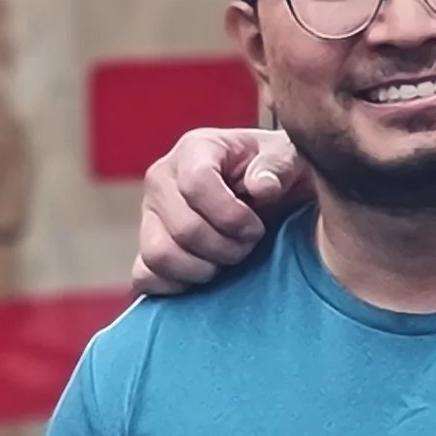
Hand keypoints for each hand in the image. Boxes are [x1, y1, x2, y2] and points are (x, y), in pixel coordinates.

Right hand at [133, 126, 307, 294]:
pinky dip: (175, 285)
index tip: (257, 227)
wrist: (267, 195)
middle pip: (184, 228)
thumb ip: (278, 166)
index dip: (232, 217)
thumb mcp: (290, 160)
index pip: (197, 184)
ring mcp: (150, 215)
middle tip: (248, 246)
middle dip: (226, 248)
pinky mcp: (147, 247)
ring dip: (202, 269)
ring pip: (160, 255)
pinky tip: (205, 276)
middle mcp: (162, 179)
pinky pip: (145, 277)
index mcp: (195, 150)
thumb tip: (261, 187)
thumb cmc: (277, 175)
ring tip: (227, 260)